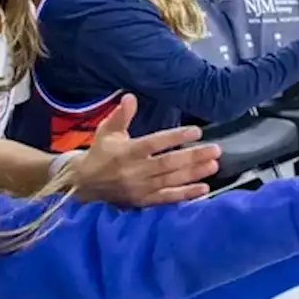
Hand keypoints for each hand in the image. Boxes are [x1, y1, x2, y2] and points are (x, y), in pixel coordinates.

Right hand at [70, 94, 221, 205]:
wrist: (83, 185)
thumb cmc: (100, 153)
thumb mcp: (107, 131)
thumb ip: (121, 115)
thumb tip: (130, 97)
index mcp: (127, 151)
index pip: (154, 143)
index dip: (175, 137)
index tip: (196, 131)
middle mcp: (134, 171)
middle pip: (168, 164)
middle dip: (193, 157)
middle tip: (215, 150)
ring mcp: (140, 188)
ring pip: (170, 181)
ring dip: (194, 174)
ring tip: (214, 165)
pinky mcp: (142, 202)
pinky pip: (166, 199)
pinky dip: (185, 195)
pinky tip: (203, 189)